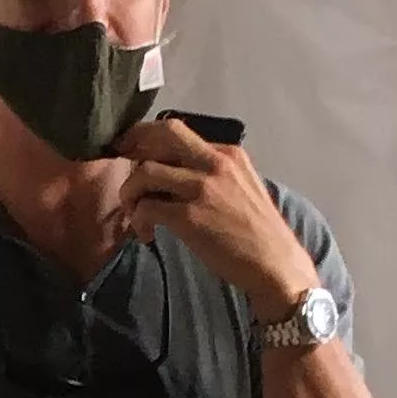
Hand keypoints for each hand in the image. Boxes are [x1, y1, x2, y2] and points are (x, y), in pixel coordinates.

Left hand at [114, 120, 316, 311]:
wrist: (275, 264)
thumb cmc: (256, 232)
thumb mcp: (241, 186)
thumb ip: (211, 173)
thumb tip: (172, 172)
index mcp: (228, 153)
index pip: (178, 133)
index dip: (149, 142)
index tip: (134, 156)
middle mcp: (215, 162)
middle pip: (163, 133)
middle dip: (133, 144)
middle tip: (121, 164)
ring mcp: (202, 188)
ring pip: (145, 171)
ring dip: (130, 192)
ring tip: (136, 214)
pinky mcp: (191, 216)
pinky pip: (146, 207)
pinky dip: (138, 220)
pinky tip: (148, 234)